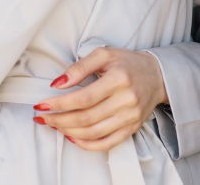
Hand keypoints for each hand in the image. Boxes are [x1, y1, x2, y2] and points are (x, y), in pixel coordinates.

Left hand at [31, 47, 168, 151]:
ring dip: (69, 131)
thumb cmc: (127, 63)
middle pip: (87, 118)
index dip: (60, 103)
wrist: (157, 76)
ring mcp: (130, 118)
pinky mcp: (132, 128)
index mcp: (118, 79)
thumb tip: (58, 84)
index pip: (84, 98)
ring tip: (53, 124)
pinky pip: (107, 143)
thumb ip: (79, 67)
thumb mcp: (103, 54)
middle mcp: (126, 101)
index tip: (42, 104)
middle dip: (59, 119)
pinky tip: (72, 137)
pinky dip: (87, 144)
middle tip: (42, 117)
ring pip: (94, 133)